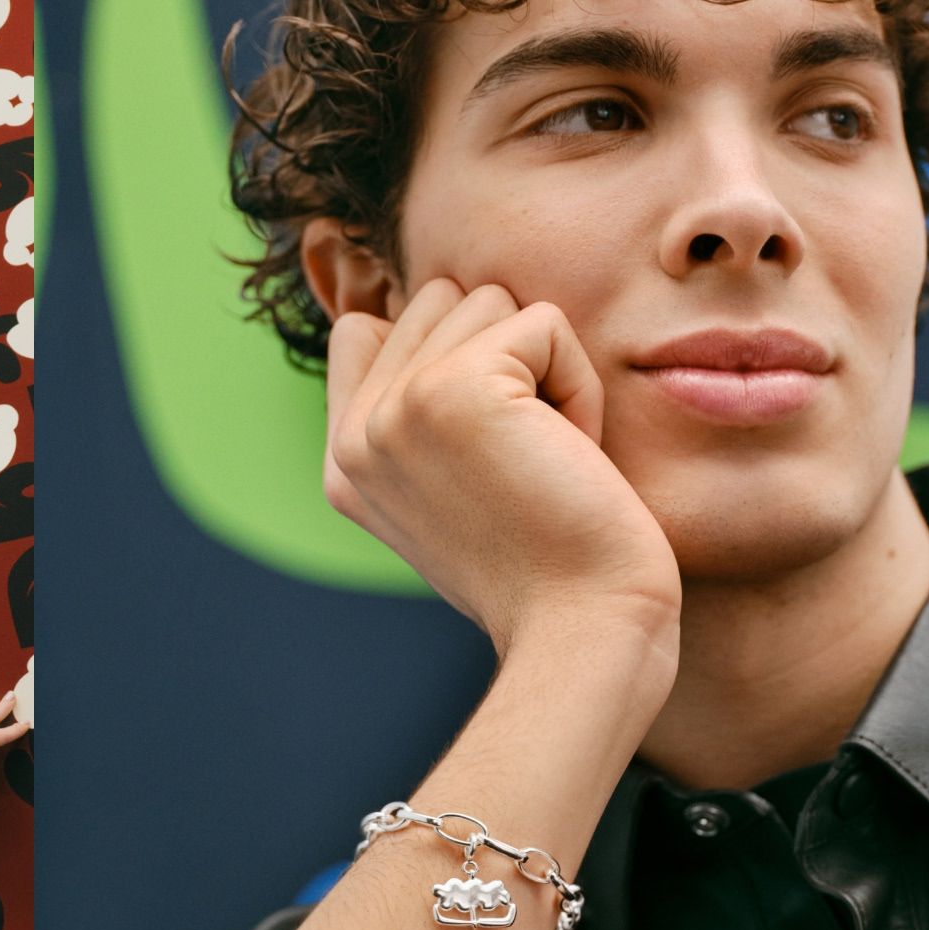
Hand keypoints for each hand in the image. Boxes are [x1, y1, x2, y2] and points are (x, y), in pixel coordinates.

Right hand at [323, 279, 681, 653]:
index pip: (365, 328)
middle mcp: (356, 433)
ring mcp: (396, 408)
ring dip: (546, 369)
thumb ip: (419, 417)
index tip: (491, 438)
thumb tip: (448, 311)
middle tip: (528, 455)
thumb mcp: (453, 492)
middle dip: (505, 358)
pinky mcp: (456, 388)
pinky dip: (580, 382)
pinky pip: (544, 322)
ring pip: (488, 301)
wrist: (583, 628)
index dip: (444, 351)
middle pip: (437, 300)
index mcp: (344, 462)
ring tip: (549, 455)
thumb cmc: (548, 569)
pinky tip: (572, 454)